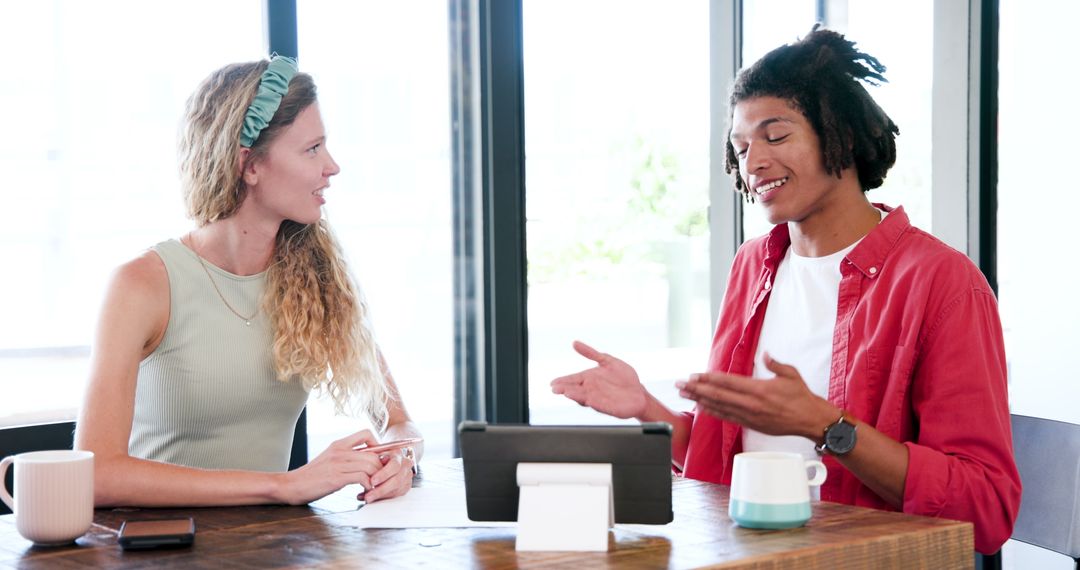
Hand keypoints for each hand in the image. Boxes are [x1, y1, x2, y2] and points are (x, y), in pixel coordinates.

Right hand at [281, 430, 384, 504]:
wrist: (292, 485)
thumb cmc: (312, 476)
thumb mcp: (330, 459)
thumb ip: (346, 456)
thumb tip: (366, 460)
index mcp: (339, 444)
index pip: (366, 433)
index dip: (378, 444)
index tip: (378, 459)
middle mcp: (340, 450)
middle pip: (373, 453)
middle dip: (381, 467)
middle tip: (381, 478)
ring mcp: (338, 463)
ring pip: (370, 465)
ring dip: (377, 478)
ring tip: (374, 487)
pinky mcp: (336, 478)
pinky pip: (362, 477)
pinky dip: (368, 486)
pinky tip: (365, 492)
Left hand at [358, 449, 415, 502]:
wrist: (389, 460)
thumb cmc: (379, 456)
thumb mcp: (374, 452)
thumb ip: (371, 457)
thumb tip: (364, 463)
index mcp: (398, 454)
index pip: (394, 465)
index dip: (383, 474)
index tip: (372, 481)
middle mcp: (405, 464)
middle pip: (397, 480)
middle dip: (381, 489)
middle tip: (368, 495)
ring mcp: (407, 476)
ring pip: (397, 490)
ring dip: (381, 495)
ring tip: (367, 498)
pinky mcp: (406, 485)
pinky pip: (396, 494)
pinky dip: (384, 497)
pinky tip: (373, 498)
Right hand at [550, 340, 647, 418]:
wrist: (639, 393)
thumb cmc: (624, 377)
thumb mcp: (607, 361)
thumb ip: (591, 353)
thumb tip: (574, 343)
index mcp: (590, 378)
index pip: (573, 379)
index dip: (562, 381)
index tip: (552, 383)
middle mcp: (591, 390)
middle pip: (575, 390)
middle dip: (565, 389)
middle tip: (555, 389)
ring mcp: (599, 399)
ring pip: (584, 398)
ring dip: (575, 396)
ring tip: (567, 393)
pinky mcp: (608, 407)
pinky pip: (599, 405)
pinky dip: (592, 403)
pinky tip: (587, 400)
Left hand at [676, 353, 836, 438]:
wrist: (811, 421)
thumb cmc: (802, 397)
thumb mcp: (791, 374)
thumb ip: (775, 364)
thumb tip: (765, 354)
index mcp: (759, 389)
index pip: (727, 382)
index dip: (708, 379)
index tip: (694, 375)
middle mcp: (751, 404)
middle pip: (717, 395)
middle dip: (696, 389)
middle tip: (680, 384)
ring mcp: (750, 416)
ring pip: (719, 407)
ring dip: (700, 400)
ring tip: (685, 394)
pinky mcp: (751, 425)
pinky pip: (727, 418)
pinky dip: (713, 412)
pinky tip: (701, 407)